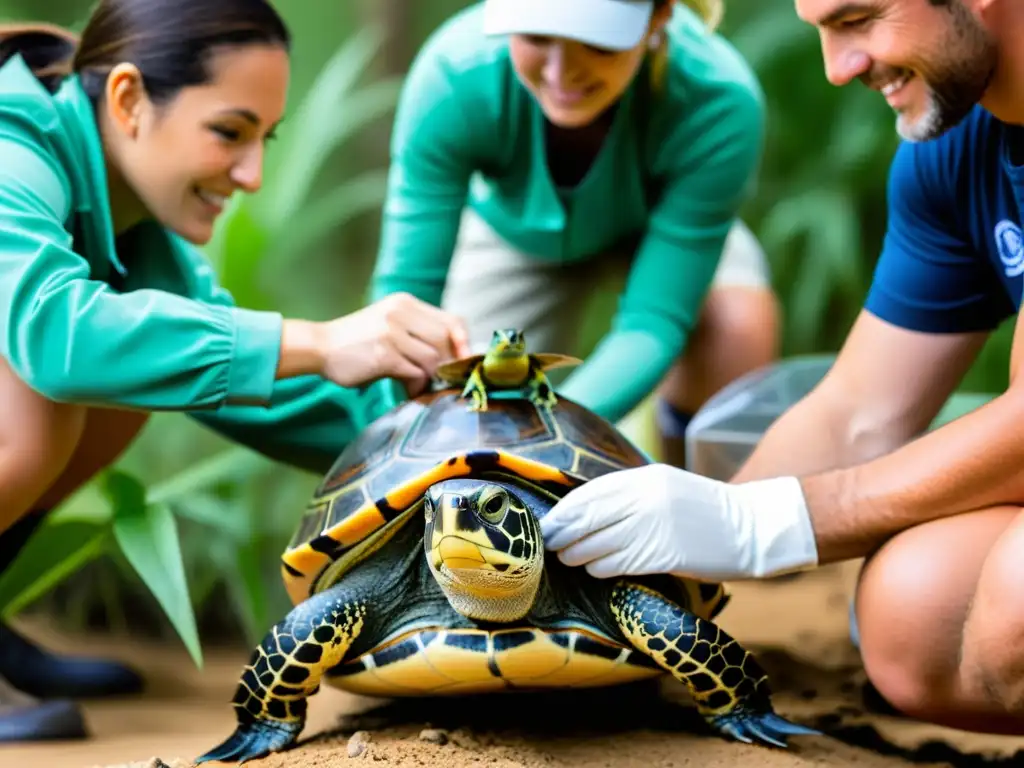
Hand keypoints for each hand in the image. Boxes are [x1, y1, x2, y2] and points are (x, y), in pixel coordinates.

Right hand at [307, 293, 470, 395]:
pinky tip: (409, 389)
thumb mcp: (389, 325)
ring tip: (420, 385)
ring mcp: (392, 333)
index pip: (451, 320)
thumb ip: (417, 333)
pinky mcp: (384, 355)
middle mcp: (401, 313)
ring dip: (431, 377)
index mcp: (406, 303)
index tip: (466, 360)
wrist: (320, 347)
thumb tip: (449, 358)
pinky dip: (417, 385)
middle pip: (446, 339)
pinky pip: (415, 372)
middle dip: (449, 363)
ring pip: (432, 358)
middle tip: (442, 379)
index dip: (464, 342)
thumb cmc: (357, 341)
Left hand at [539, 464, 818, 581]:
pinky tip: (594, 570)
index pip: (591, 492)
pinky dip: (601, 567)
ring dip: (577, 553)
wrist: (752, 527)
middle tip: (549, 543)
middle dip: (563, 532)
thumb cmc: (705, 511)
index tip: (551, 521)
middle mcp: (646, 498)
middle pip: (589, 517)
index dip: (566, 510)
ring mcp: (655, 526)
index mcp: (646, 478)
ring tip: (567, 558)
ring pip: (599, 542)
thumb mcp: (667, 487)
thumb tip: (588, 510)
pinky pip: (620, 562)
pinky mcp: (666, 554)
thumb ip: (632, 494)